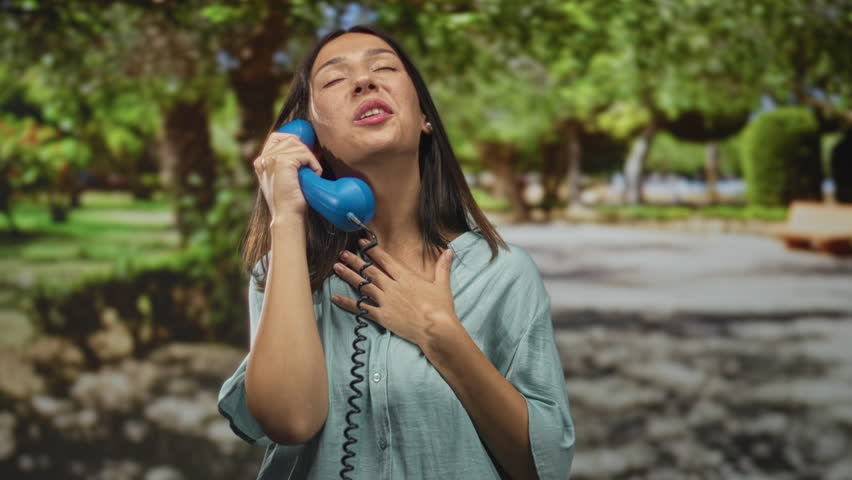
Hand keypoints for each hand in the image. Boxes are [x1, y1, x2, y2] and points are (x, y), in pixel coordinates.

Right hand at [253, 132, 322, 221]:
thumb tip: (302, 146)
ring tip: (312, 174)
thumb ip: (284, 164)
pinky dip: (314, 164)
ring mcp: (271, 159)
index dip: (293, 142)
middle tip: (311, 167)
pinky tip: (314, 175)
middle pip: (290, 139)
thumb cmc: (289, 201)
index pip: (276, 138)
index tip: (304, 155)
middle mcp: (263, 158)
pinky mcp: (282, 161)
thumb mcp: (283, 179)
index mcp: (260, 162)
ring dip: (310, 158)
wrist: (287, 216)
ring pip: (298, 145)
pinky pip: (305, 153)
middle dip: (304, 150)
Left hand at [331, 239, 457, 348]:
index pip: (385, 260)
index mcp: (405, 277)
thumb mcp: (442, 285)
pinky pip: (361, 308)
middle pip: (369, 270)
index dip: (372, 250)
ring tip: (336, 268)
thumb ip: (442, 267)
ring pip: (363, 285)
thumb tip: (449, 252)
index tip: (362, 242)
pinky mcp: (381, 316)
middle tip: (342, 253)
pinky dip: (347, 303)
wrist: (435, 329)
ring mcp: (385, 301)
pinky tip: (335, 298)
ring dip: (348, 276)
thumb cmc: (440, 308)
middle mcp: (392, 286)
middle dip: (354, 260)